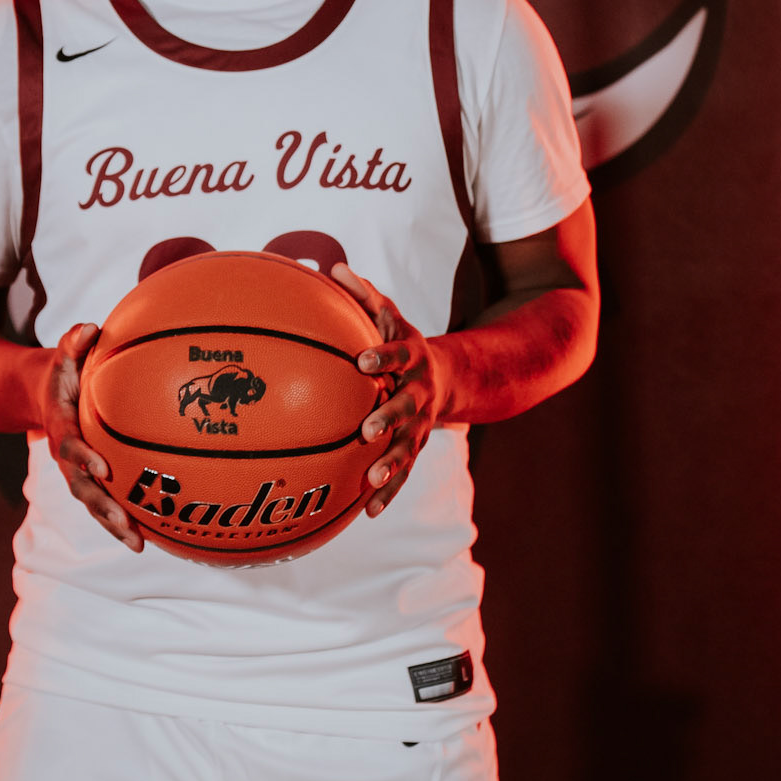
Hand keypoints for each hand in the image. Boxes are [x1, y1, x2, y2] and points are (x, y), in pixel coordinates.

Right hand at [37, 323, 143, 551]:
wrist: (43, 396)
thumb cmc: (63, 372)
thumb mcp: (62, 354)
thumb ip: (72, 342)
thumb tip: (89, 328)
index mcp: (60, 428)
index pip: (69, 445)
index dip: (83, 457)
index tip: (102, 467)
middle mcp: (66, 457)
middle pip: (81, 488)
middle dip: (102, 507)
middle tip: (125, 522)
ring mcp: (77, 472)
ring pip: (93, 504)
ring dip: (113, 525)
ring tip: (139, 544)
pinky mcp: (90, 480)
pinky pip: (105, 503)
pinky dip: (123, 521)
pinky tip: (150, 537)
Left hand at [332, 266, 451, 517]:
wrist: (447, 377)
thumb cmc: (403, 343)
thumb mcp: (391, 316)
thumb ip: (364, 295)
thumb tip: (332, 268)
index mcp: (412, 358)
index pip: (397, 355)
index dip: (382, 357)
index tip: (363, 360)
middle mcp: (420, 393)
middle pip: (406, 406)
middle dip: (389, 417)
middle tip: (367, 428)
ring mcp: (421, 424)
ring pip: (407, 446)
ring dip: (390, 463)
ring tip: (371, 478)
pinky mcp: (416, 448)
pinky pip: (404, 473)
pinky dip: (388, 493)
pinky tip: (368, 512)